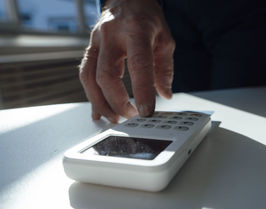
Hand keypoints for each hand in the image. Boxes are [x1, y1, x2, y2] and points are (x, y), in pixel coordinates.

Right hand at [79, 0, 174, 121]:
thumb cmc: (147, 17)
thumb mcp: (164, 39)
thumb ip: (164, 68)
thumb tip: (165, 94)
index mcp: (136, 31)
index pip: (138, 65)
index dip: (142, 92)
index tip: (146, 111)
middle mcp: (112, 35)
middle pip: (106, 75)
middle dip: (117, 102)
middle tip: (130, 116)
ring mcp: (96, 41)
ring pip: (89, 77)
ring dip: (100, 103)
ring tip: (113, 118)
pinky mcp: (89, 47)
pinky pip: (84, 74)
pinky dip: (91, 95)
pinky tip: (98, 110)